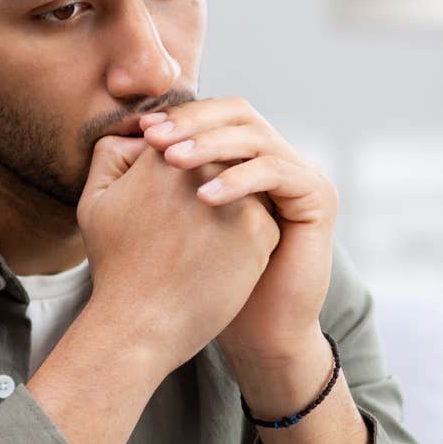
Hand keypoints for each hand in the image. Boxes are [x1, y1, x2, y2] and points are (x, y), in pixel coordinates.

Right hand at [76, 133, 278, 374]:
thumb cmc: (116, 267)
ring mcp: (238, 197)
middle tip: (193, 225)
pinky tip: (222, 262)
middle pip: (222, 161)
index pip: (191, 139)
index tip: (175, 201)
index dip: (185, 165)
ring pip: (247, 188)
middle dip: (213, 184)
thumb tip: (141, 132)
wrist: (141, 325)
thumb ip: (111, 154)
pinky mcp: (261, 230)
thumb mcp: (95, 201)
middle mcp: (206, 167)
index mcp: (166, 154)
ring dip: (236, 206)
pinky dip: (248, 238)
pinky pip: (264, 220)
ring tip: (207, 243)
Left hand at [138, 97, 337, 360]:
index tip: (140, 129)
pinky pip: (276, 172)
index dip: (179, 117)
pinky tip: (203, 198)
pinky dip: (238, 179)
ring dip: (210, 145)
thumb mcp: (177, 221)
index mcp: (247, 158)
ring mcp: (301, 174)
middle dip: (194, 122)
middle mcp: (277, 158)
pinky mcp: (318, 196)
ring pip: (255, 137)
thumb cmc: (209, 282)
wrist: (258, 330)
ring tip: (172, 161)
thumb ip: (158, 178)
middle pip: (238, 113)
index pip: (215, 115)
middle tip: (155, 138)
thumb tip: (124, 135)